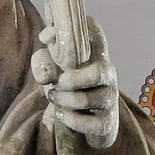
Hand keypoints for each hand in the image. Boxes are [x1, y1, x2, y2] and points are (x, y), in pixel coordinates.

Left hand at [31, 14, 120, 150]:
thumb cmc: (66, 87)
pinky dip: (70, 119)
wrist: (81, 123)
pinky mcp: (107, 123)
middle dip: (71, 80)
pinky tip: (61, 114)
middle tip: (55, 83)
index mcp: (95, 55)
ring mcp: (110, 99)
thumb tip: (46, 41)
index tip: (60, 37)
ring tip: (53, 97)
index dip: (86, 30)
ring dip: (64, 100)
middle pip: (99, 72)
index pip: (97, 36)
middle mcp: (108, 75)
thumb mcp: (51, 70)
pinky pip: (89, 123)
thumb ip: (44, 58)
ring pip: (88, 99)